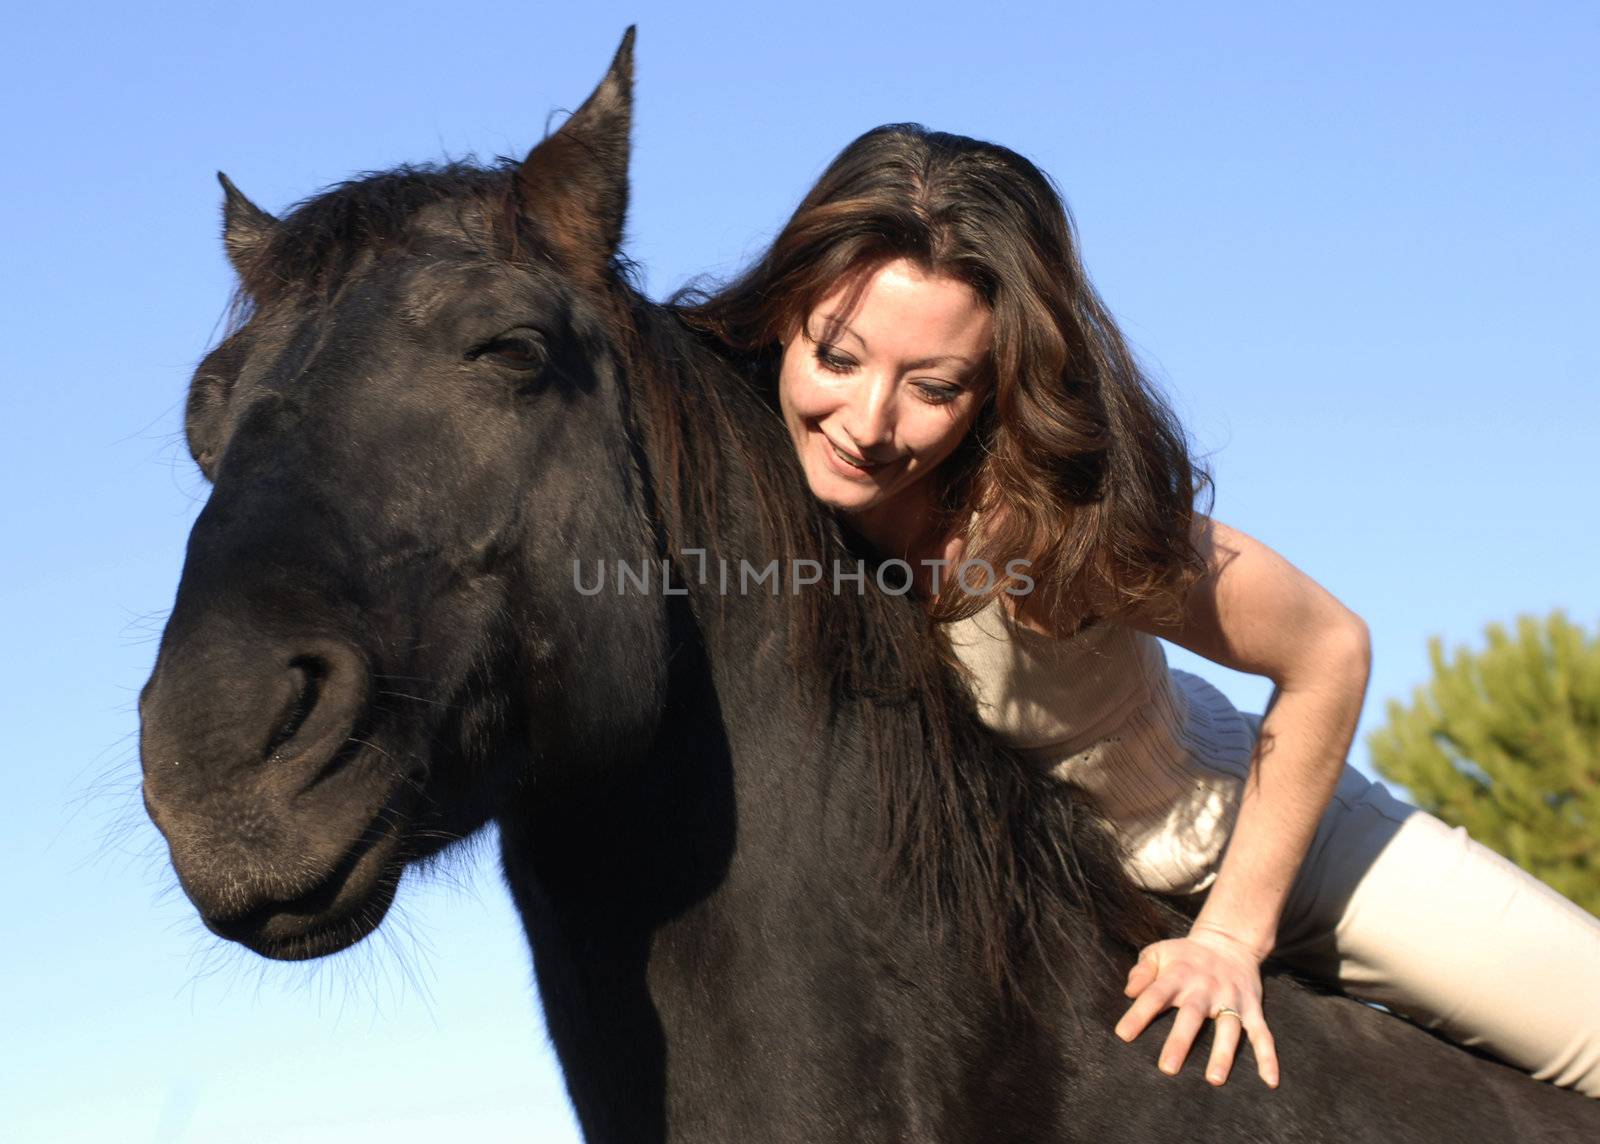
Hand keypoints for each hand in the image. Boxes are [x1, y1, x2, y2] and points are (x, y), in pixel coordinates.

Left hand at [1113, 924, 1279, 1087]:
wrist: (1228, 941)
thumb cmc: (1185, 955)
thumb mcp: (1159, 952)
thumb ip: (1142, 971)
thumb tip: (1129, 992)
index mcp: (1178, 975)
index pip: (1154, 995)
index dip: (1139, 1014)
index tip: (1123, 1035)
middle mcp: (1205, 988)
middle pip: (1192, 1016)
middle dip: (1180, 1042)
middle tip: (1168, 1069)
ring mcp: (1231, 999)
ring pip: (1228, 1028)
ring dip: (1223, 1054)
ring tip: (1214, 1080)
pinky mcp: (1252, 1008)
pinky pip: (1262, 1034)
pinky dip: (1268, 1057)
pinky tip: (1270, 1081)